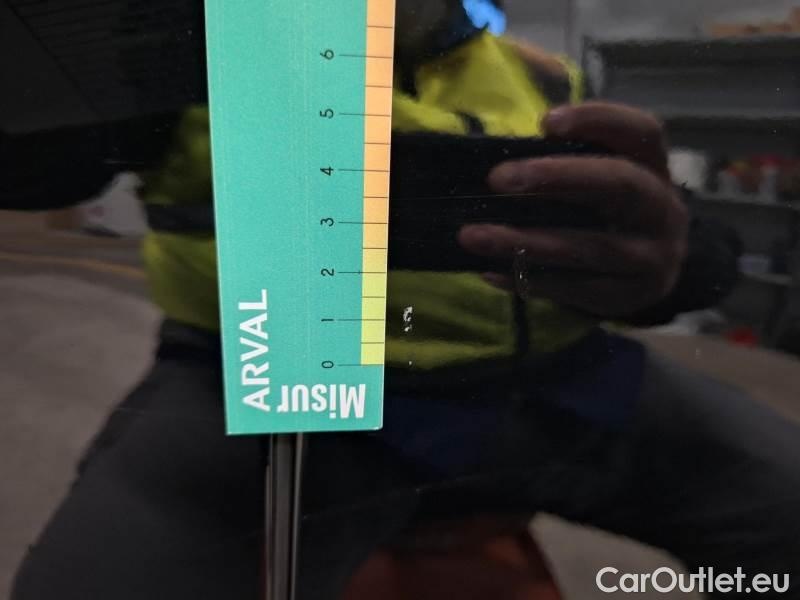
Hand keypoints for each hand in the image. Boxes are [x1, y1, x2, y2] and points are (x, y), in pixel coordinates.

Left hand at [457, 102, 688, 317]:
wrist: (649, 273)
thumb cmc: (609, 212)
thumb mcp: (603, 178)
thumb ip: (569, 160)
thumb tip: (507, 155)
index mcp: (655, 167)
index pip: (642, 131)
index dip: (598, 120)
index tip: (546, 122)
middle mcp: (663, 210)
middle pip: (620, 184)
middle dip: (556, 177)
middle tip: (498, 179)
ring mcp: (652, 258)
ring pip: (588, 247)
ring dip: (525, 241)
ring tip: (473, 236)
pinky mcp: (628, 298)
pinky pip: (574, 289)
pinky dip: (529, 279)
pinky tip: (491, 270)